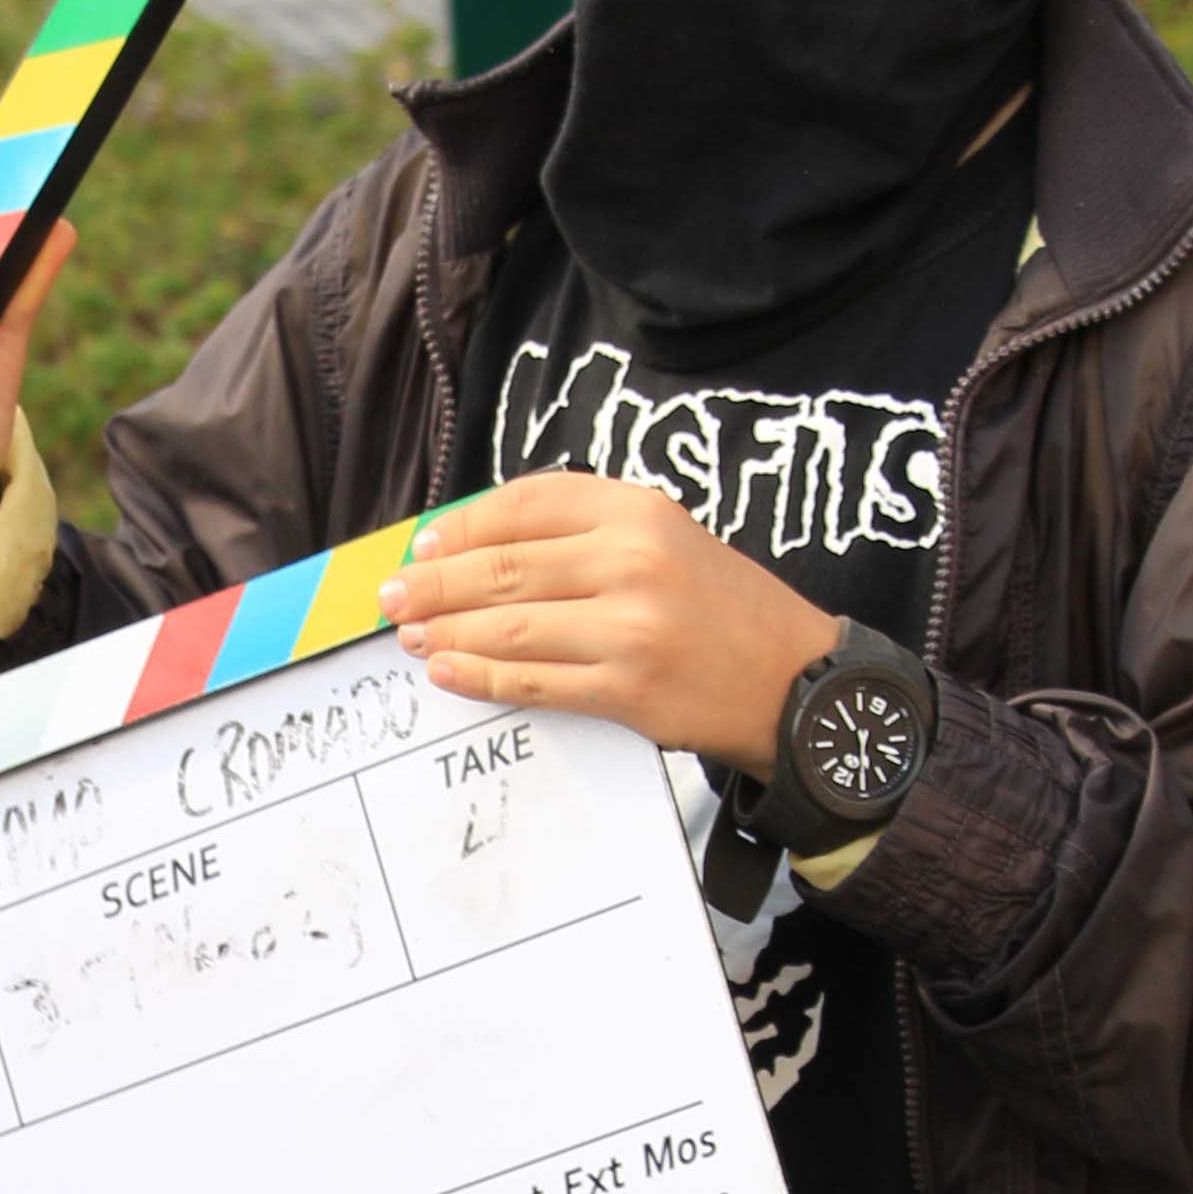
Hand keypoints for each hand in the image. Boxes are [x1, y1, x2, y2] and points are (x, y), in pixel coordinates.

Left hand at [379, 473, 831, 772]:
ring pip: (510, 624)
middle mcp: (632, 559)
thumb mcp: (671, 541)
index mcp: (640, 510)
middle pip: (504, 567)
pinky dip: (482, 675)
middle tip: (392, 596)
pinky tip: (448, 670)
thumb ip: (591, 538)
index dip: (465, 525)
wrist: (799, 682)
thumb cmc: (728, 611)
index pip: (527, 505)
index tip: (426, 542)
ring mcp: (629, 626)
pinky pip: (534, 680)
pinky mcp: (628, 688)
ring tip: (411, 634)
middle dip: (435, 582)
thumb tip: (488, 549)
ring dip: (448, 629)